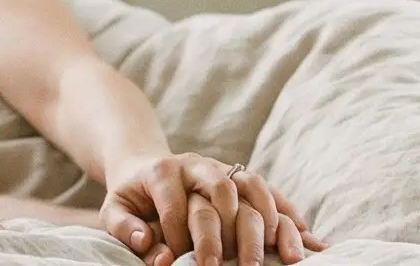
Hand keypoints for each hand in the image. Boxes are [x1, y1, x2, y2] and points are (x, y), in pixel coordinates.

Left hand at [100, 153, 325, 264]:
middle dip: (231, 231)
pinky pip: (269, 189)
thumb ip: (124, 227)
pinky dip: (287, 211)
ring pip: (252, 184)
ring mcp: (223, 167)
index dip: (179, 238)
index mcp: (163, 171)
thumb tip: (144, 243)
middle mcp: (198, 165)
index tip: (182, 264)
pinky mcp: (239, 175)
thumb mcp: (114, 208)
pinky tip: (305, 235)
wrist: (146, 166)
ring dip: (269, 219)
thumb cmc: (131, 195)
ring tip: (282, 255)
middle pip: (222, 189)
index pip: (176, 205)